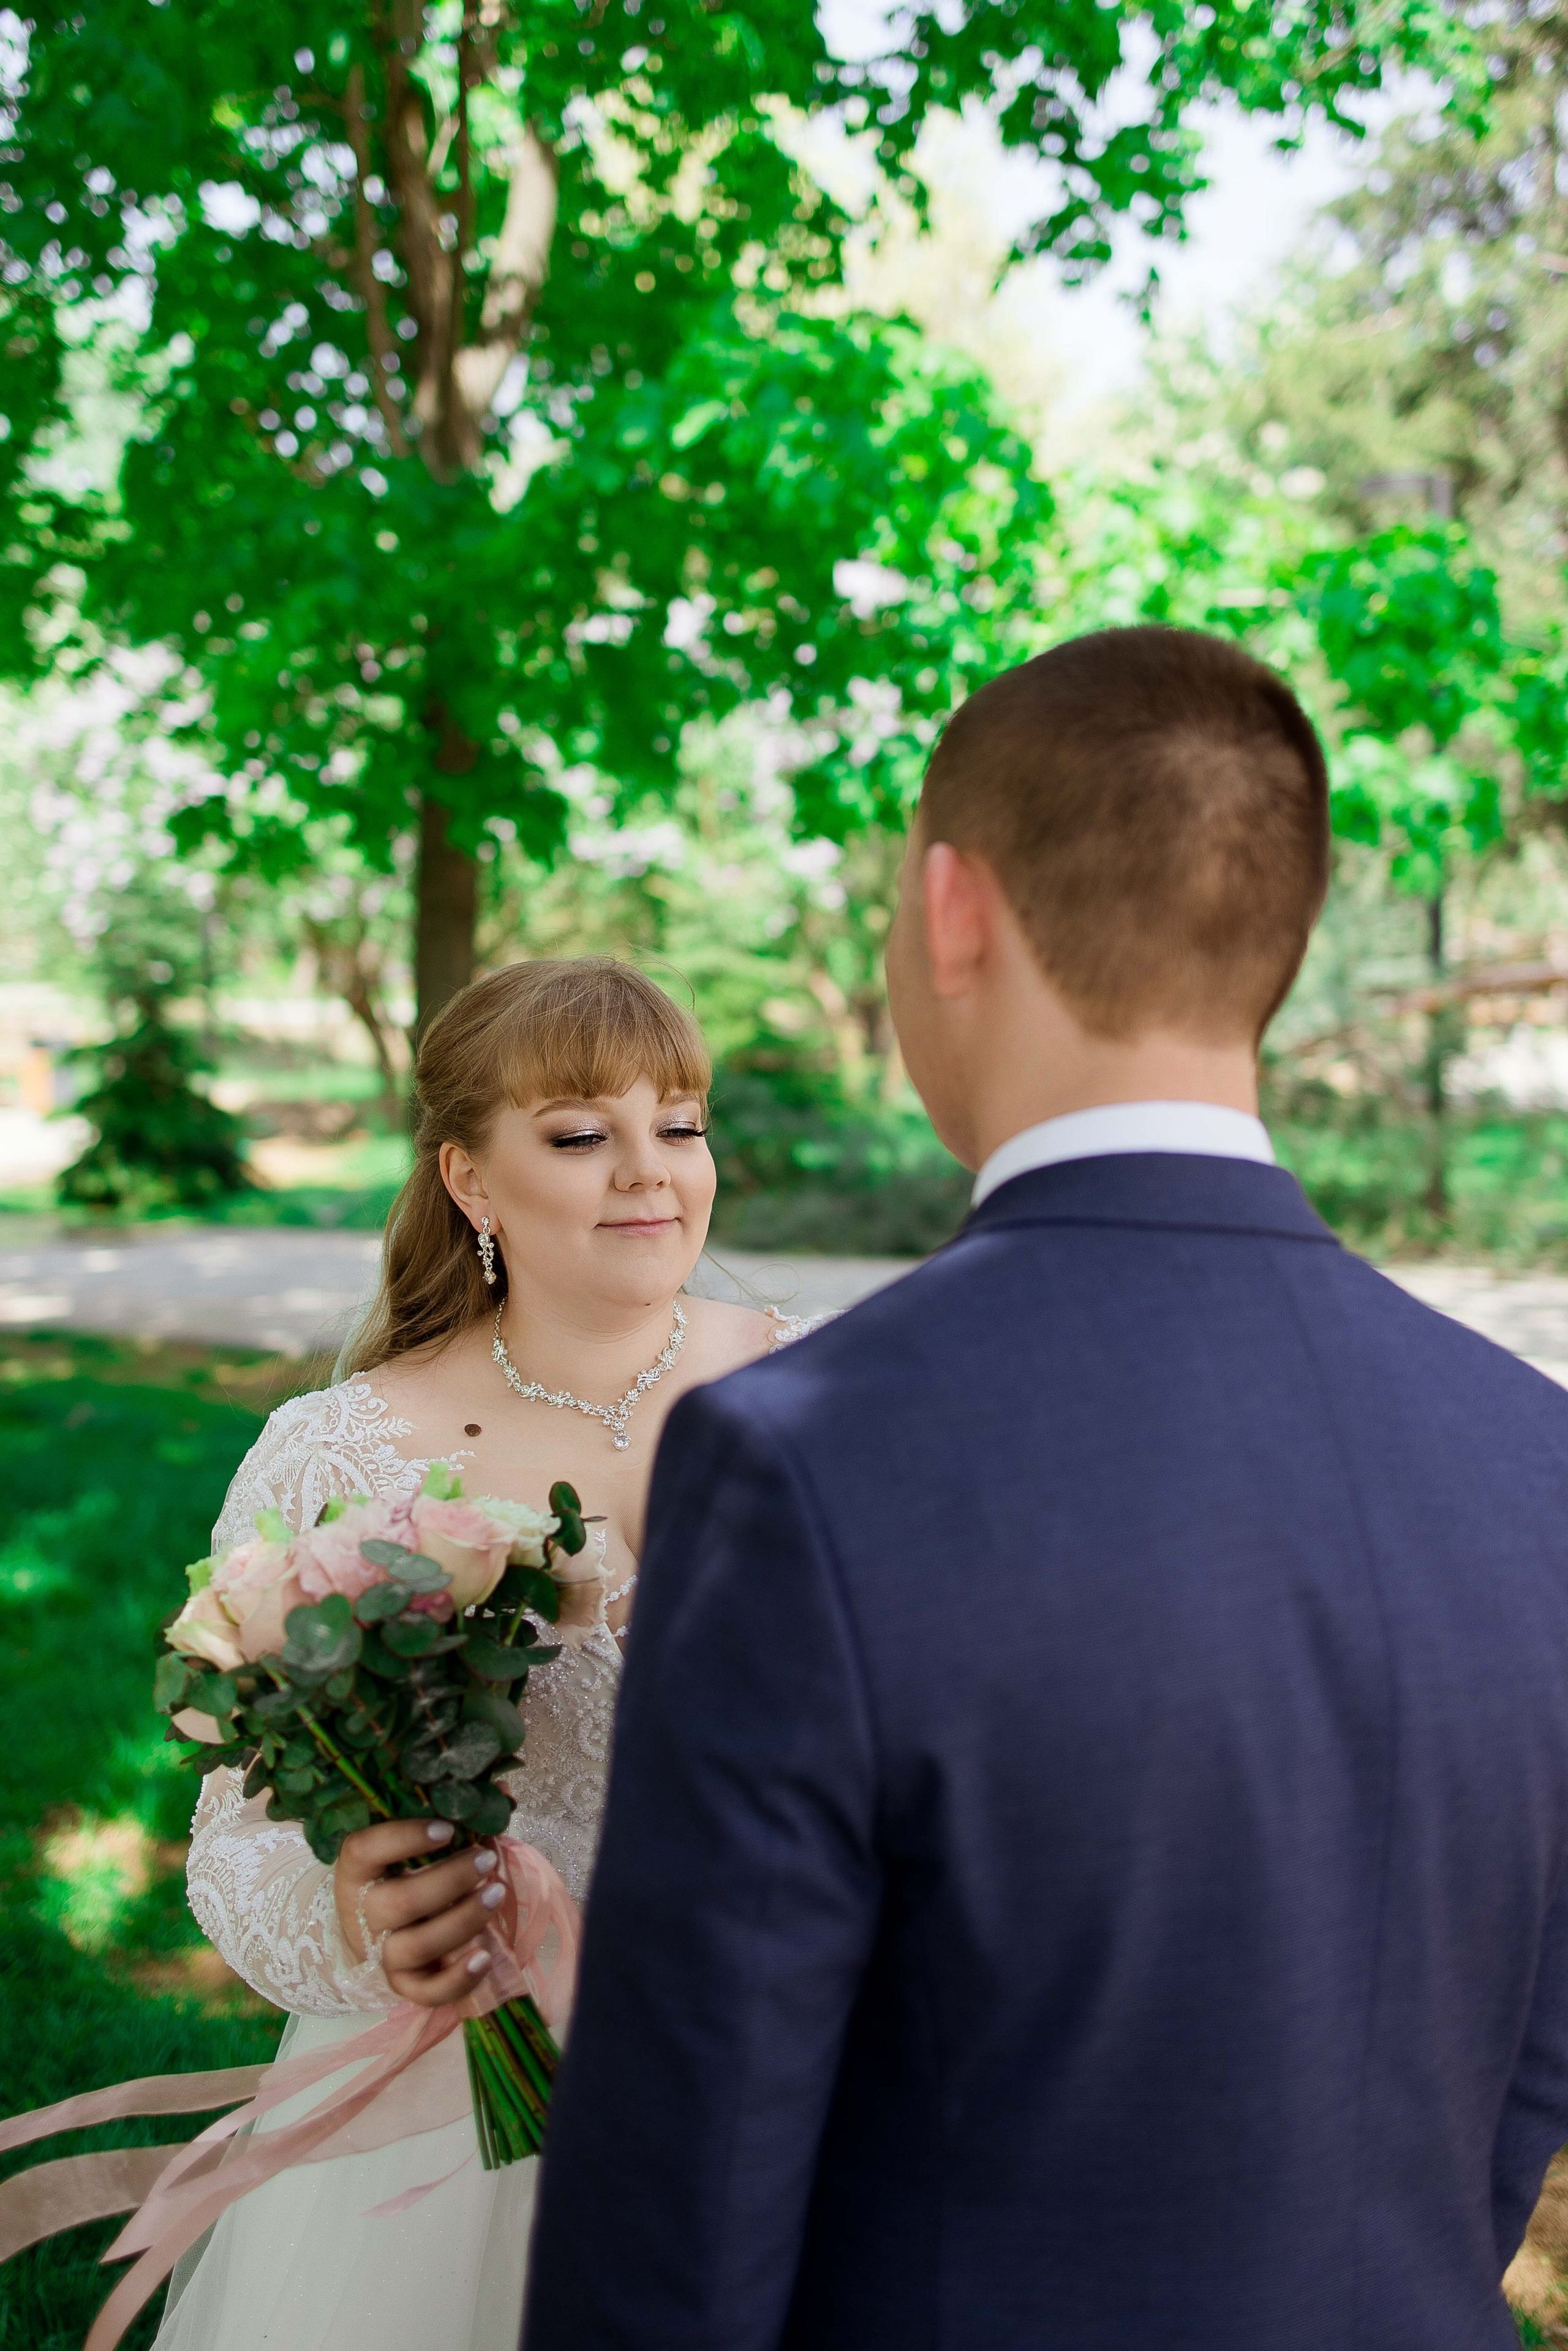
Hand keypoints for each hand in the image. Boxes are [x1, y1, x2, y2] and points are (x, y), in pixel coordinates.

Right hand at [334, 1819, 506, 2008]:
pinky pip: (425, 1992)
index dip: (404, 1838)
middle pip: (400, 1903)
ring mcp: (381, 1953)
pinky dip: (456, 1980)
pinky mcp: (401, 1984)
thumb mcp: (414, 1842)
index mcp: (357, 1869)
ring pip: (416, 1947)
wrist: (370, 1930)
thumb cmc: (401, 1872)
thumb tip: (500, 1786)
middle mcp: (362, 1914)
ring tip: (497, 1893)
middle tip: (487, 1859)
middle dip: (450, 1880)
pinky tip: (484, 1957)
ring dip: (461, 1921)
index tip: (447, 1827)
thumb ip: (450, 1816)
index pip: (366, 1850)